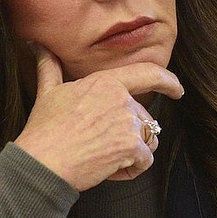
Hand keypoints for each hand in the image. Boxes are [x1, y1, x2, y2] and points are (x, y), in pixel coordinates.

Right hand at [13, 44, 183, 190]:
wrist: (42, 162)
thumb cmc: (44, 130)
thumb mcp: (48, 92)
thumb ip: (50, 67)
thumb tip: (39, 47)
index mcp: (105, 82)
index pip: (147, 73)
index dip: (168, 81)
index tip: (178, 89)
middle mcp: (122, 99)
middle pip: (144, 119)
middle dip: (129, 137)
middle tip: (98, 145)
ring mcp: (128, 122)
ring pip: (147, 141)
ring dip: (131, 154)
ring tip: (103, 157)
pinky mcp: (132, 146)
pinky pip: (145, 161)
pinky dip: (130, 170)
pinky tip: (108, 169)